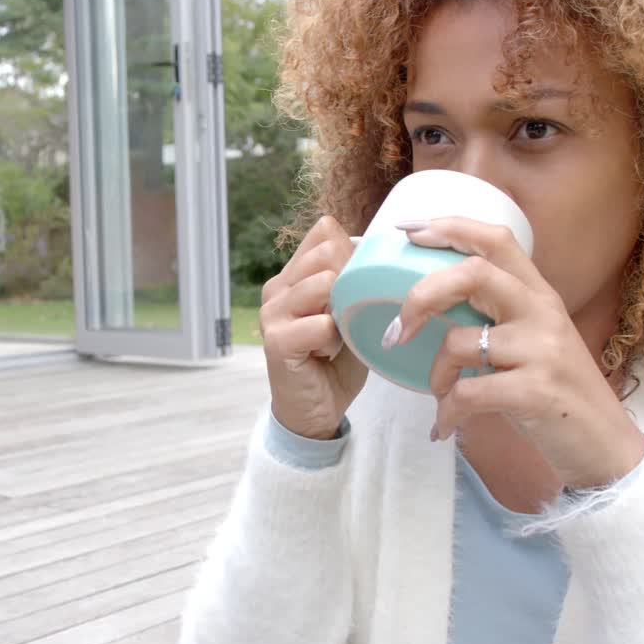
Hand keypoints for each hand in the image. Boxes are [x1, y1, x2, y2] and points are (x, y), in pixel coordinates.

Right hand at [260, 216, 368, 438]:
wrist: (315, 411)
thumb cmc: (335, 362)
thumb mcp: (348, 312)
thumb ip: (351, 279)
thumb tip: (370, 245)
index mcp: (292, 275)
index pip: (325, 232)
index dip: (353, 255)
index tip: (356, 289)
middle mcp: (276, 288)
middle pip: (327, 250)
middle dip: (351, 280)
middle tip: (346, 316)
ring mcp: (272, 313)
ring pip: (324, 283)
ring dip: (342, 312)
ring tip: (335, 336)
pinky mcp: (277, 341)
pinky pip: (321, 324)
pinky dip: (334, 340)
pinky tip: (325, 354)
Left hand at [395, 217, 643, 488]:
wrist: (605, 447)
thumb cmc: (557, 393)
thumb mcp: (535, 340)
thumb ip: (497, 315)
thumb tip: (431, 302)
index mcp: (539, 294)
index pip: (497, 239)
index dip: (449, 227)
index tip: (409, 231)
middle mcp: (542, 313)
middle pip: (473, 273)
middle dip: (421, 296)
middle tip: (396, 330)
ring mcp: (542, 350)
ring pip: (459, 342)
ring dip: (436, 375)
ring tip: (443, 397)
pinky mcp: (536, 391)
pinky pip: (467, 393)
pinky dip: (446, 413)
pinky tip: (445, 427)